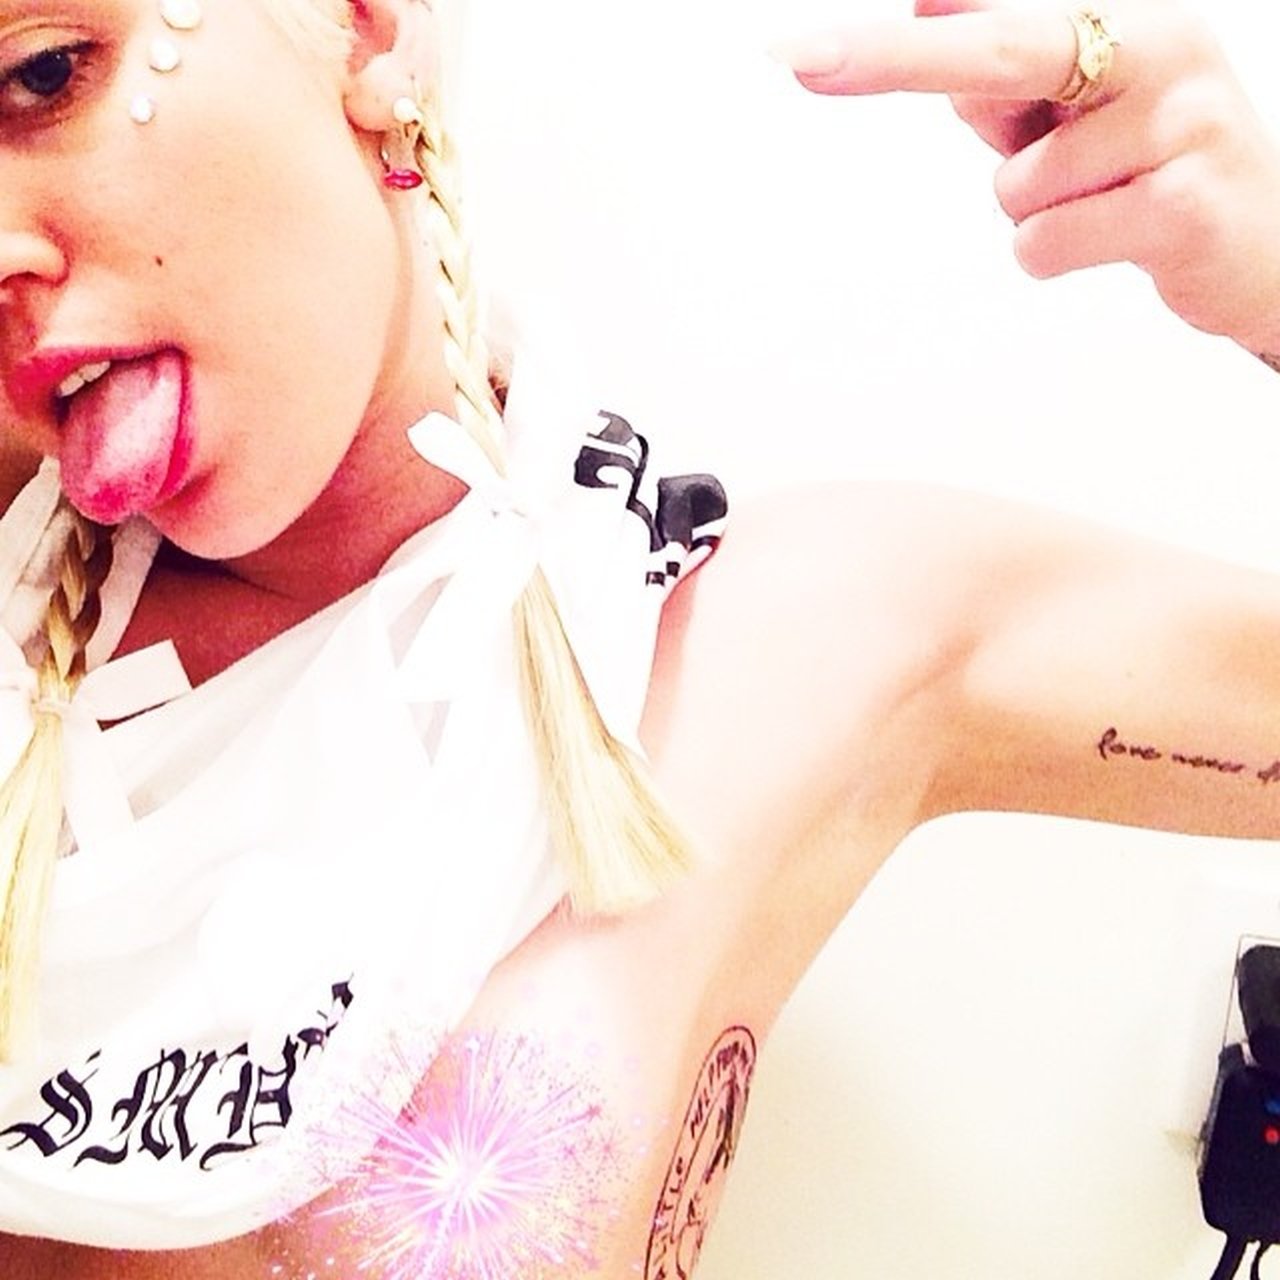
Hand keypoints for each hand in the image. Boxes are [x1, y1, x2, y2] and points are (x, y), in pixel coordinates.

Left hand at [776, 0, 1279, 357]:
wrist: (1266, 243)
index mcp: (1123, 12)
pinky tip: (1115, 239)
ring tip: (1100, 203)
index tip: (815, 34)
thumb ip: (999, 72)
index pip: (999, 4)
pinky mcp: (1182, 206)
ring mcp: (1179, 122)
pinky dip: (1050, 255)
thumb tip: (922, 14)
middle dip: (896, 59)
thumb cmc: (1148, 167)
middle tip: (803, 58)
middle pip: (1004, 52)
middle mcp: (1159, 44)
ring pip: (1015, 190)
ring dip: (1032, 213)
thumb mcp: (1073, 110)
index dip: (909, 26)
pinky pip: (1044, 244)